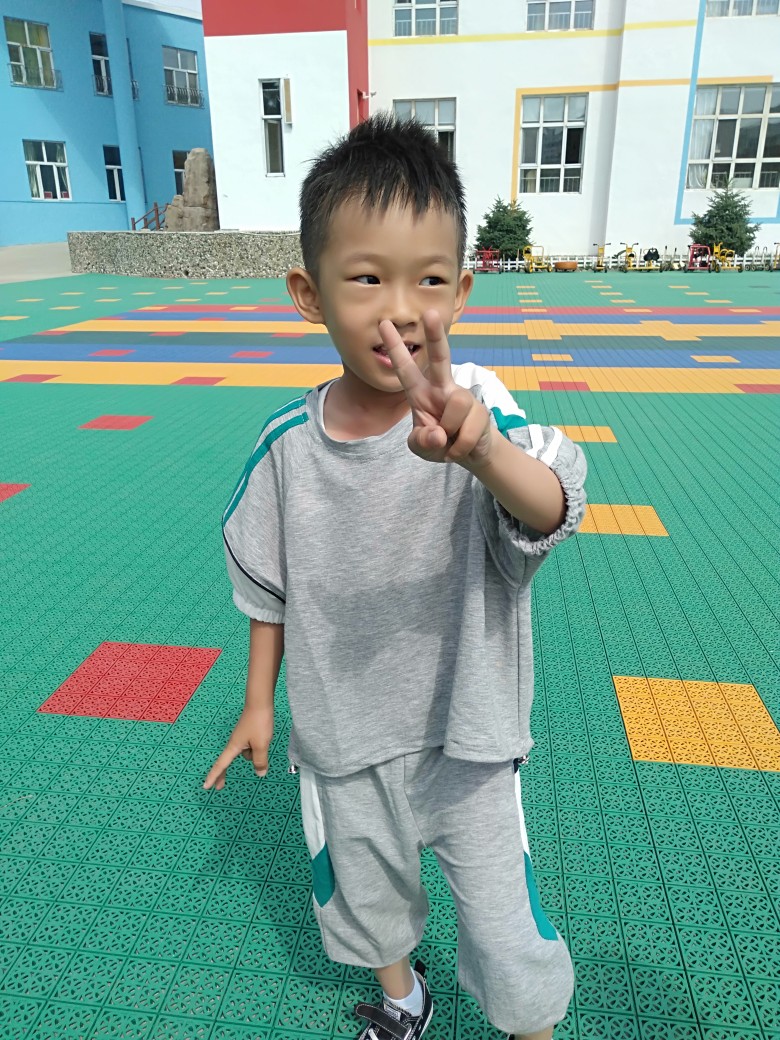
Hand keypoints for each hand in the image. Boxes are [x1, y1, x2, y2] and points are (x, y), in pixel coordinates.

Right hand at [202, 705, 273, 790]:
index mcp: (234, 747)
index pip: (221, 765)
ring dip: (254, 752)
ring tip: (264, 739)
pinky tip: (265, 737)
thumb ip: (260, 761)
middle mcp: (234, 743)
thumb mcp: (261, 745)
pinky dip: (257, 746)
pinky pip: (251, 746)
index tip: (206, 786)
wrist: (260, 702)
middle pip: (228, 761)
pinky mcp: (247, 733)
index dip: (214, 776)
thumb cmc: (258, 723)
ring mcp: (241, 738)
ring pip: (247, 753)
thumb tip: (260, 773)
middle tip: (220, 787)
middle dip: (223, 773)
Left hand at [379, 310, 493, 468]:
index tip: (383, 324)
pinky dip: (460, 447)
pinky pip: (468, 429)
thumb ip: (422, 442)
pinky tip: (460, 448)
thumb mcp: (421, 447)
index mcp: (421, 393)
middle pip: (440, 358)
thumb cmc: (441, 444)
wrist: (471, 455)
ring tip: (449, 443)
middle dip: (436, 335)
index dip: (395, 348)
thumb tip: (439, 433)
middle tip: (430, 313)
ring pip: (457, 404)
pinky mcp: (480, 410)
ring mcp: (463, 397)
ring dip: (450, 431)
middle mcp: (443, 389)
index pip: (406, 369)